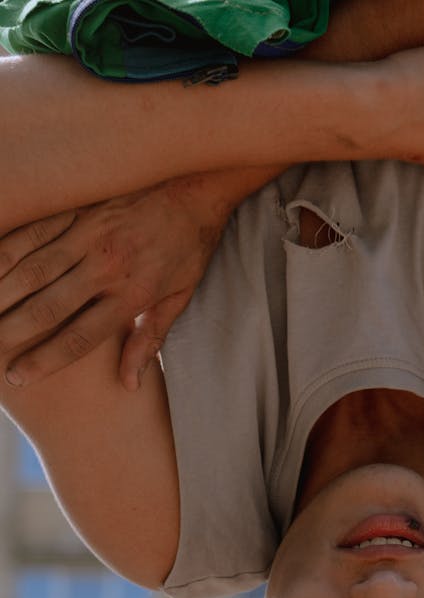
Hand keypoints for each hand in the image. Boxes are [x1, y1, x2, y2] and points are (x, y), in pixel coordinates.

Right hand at [0, 177, 232, 390]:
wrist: (198, 182)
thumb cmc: (189, 245)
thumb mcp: (180, 298)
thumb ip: (150, 340)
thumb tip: (129, 383)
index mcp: (132, 295)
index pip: (80, 337)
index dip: (45, 360)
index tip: (18, 376)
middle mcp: (106, 266)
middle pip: (48, 306)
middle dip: (12, 331)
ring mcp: (89, 233)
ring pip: (32, 268)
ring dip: (1, 293)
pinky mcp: (79, 207)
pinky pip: (34, 230)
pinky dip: (6, 248)